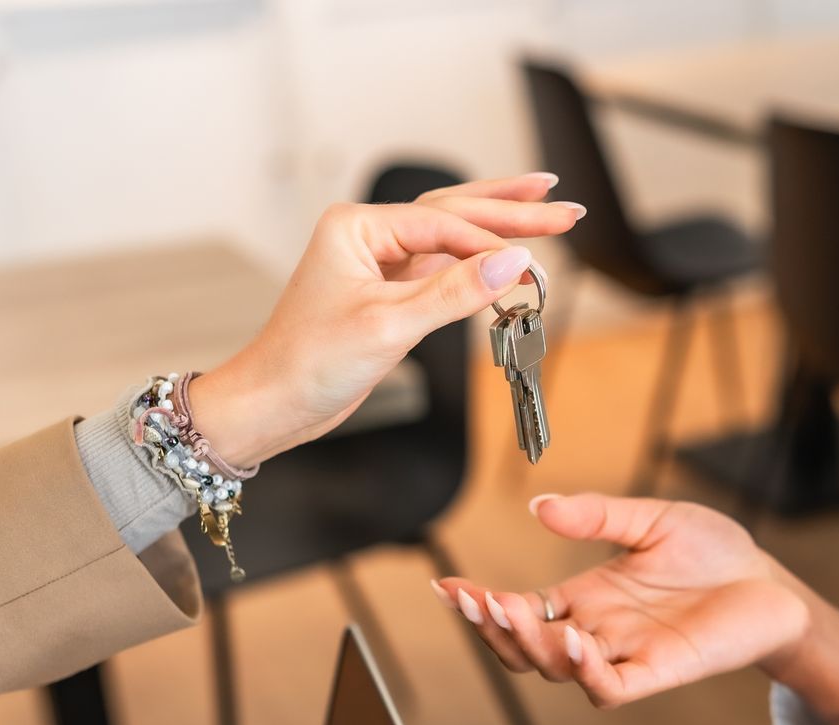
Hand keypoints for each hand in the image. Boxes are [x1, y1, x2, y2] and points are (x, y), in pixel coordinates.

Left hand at [188, 173, 583, 468]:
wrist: (274, 403)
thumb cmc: (309, 362)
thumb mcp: (389, 326)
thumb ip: (454, 292)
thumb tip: (513, 262)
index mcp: (357, 226)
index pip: (442, 222)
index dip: (492, 239)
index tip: (536, 256)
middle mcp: (368, 235)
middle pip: (453, 213)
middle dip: (510, 211)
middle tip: (564, 207)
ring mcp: (380, 263)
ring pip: (451, 236)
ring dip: (498, 227)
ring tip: (546, 208)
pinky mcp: (390, 294)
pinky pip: (443, 270)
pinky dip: (479, 265)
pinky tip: (509, 257)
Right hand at [431, 493, 838, 724]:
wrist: (771, 584)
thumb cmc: (716, 554)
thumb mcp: (651, 519)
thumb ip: (598, 516)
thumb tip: (541, 506)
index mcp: (586, 599)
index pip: (520, 611)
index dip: (481, 604)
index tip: (447, 587)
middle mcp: (597, 632)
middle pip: (524, 648)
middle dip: (491, 627)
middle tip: (474, 599)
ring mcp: (624, 655)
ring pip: (555, 670)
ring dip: (527, 645)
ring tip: (510, 610)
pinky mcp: (657, 673)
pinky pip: (608, 687)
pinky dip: (583, 669)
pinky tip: (570, 639)